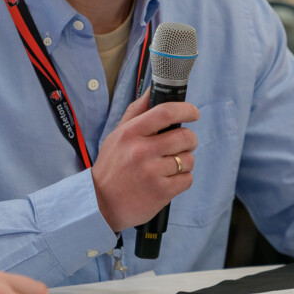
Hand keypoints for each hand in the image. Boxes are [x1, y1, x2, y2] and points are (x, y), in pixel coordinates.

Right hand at [91, 90, 199, 231]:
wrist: (100, 205)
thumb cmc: (111, 168)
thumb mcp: (116, 135)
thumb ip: (136, 112)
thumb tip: (152, 89)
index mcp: (131, 133)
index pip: (165, 112)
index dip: (185, 110)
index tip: (193, 113)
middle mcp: (142, 151)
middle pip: (184, 136)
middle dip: (189, 140)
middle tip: (183, 144)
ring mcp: (152, 172)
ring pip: (188, 159)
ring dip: (185, 162)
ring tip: (170, 166)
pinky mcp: (161, 192)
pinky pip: (187, 179)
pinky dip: (182, 179)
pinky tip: (168, 180)